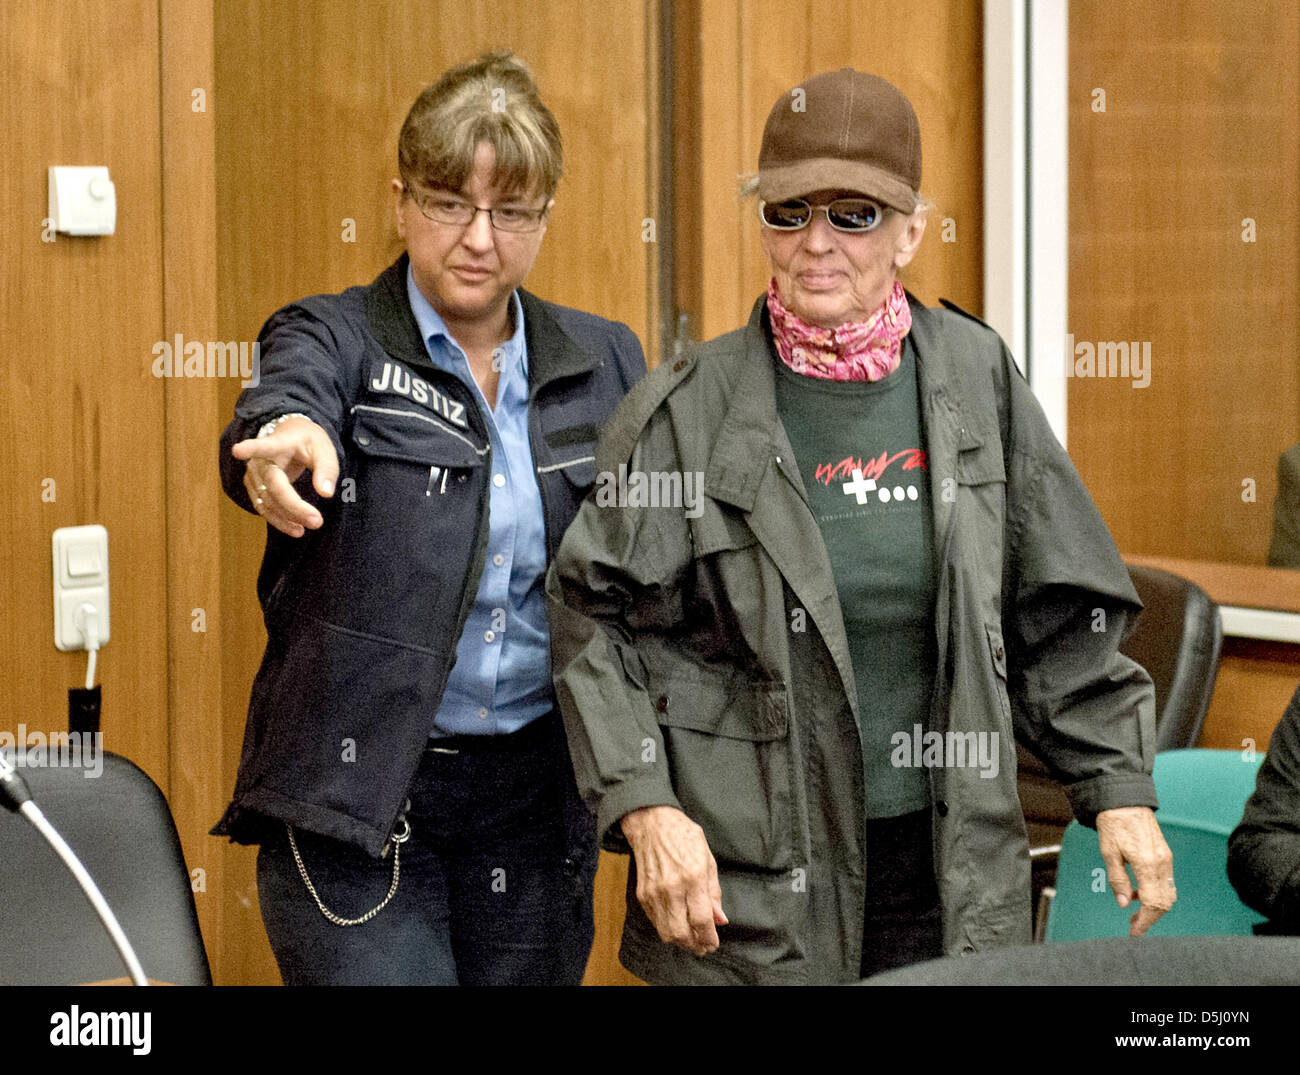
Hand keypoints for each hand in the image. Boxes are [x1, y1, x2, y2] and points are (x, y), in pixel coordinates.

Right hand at [232, 417, 338, 536]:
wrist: (290, 437)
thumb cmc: (307, 442)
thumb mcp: (323, 448)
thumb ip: (326, 468)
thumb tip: (326, 493)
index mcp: (277, 444)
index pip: (262, 447)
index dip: (250, 449)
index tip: (237, 450)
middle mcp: (259, 461)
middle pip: (273, 487)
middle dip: (294, 507)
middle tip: (317, 521)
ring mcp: (254, 477)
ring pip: (267, 502)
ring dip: (288, 518)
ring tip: (312, 525)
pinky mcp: (255, 489)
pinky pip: (264, 509)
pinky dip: (280, 521)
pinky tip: (297, 529)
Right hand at [620, 805, 727, 954]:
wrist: (652, 823)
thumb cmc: (683, 836)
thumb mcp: (707, 859)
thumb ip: (714, 892)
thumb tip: (720, 919)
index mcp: (693, 877)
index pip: (702, 920)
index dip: (709, 938)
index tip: (714, 944)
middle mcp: (672, 887)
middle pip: (682, 933)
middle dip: (695, 945)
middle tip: (703, 946)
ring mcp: (654, 893)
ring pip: (666, 932)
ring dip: (681, 942)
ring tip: (691, 940)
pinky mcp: (643, 895)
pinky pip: (656, 922)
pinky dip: (667, 929)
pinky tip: (677, 924)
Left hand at [1095, 805, 1175, 935]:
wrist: (1125, 800)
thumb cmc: (1113, 824)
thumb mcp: (1109, 852)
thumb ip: (1118, 880)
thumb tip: (1124, 903)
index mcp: (1147, 864)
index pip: (1152, 903)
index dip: (1144, 921)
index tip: (1134, 932)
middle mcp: (1162, 863)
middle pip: (1164, 903)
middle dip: (1150, 918)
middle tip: (1133, 925)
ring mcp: (1166, 859)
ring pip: (1168, 894)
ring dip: (1154, 906)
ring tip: (1133, 908)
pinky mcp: (1166, 854)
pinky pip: (1166, 882)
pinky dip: (1156, 892)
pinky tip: (1138, 891)